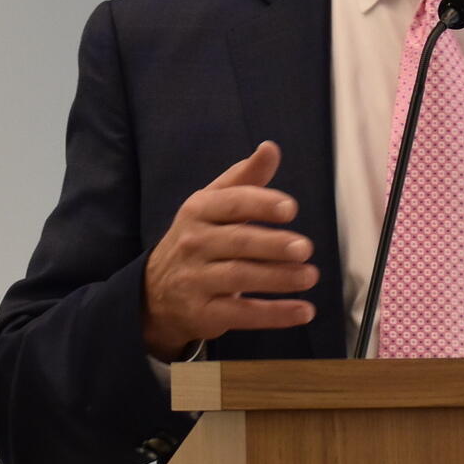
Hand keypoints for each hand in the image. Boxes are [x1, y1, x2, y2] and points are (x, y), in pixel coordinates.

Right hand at [141, 141, 317, 359]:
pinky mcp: (203, 314)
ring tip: (309, 276)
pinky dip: (274, 314)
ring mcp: (196, 280)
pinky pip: (242, 313)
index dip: (261, 204)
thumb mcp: (213, 204)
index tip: (290, 209)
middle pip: (238, 242)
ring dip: (278, 278)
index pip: (231, 203)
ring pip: (240, 277)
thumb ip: (245, 178)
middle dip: (273, 245)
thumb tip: (270, 148)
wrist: (155, 292)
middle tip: (304, 248)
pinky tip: (303, 311)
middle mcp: (193, 243)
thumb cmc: (198, 239)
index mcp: (199, 210)